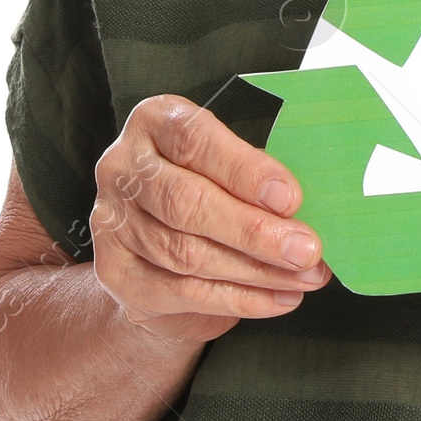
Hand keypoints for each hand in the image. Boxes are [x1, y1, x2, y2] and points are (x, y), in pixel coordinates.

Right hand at [91, 94, 330, 346]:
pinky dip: (239, 299)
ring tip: (304, 277)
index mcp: (156, 121)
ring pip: (186, 253)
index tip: (290, 197)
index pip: (195, 139)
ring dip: (255, 270)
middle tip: (306, 249)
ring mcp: (114, 222)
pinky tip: (278, 298)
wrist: (153, 246)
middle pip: (187, 202)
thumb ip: (256, 174)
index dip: (244, 170)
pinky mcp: (116, 273)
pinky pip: (183, 292)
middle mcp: (124, 167)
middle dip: (254, 230)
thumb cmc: (205, 186)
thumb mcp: (227, 162)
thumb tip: (306, 208)